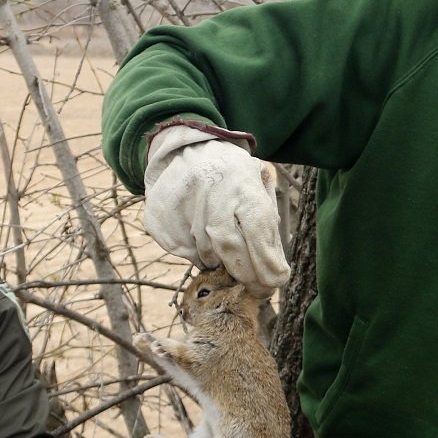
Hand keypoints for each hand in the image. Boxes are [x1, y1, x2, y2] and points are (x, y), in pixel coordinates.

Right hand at [142, 126, 288, 290]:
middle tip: (258, 289)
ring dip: (221, 263)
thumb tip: (274, 265)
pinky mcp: (160, 217)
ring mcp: (182, 204)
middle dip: (247, 274)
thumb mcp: (257, 182)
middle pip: (230, 247)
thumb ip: (267, 219)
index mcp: (242, 183)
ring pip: (205, 254)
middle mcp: (211, 193)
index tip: (277, 281)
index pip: (258, 231)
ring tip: (228, 255)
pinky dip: (198, 254)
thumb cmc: (232, 174)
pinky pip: (183, 251)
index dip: (268, 262)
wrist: (185, 148)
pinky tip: (202, 238)